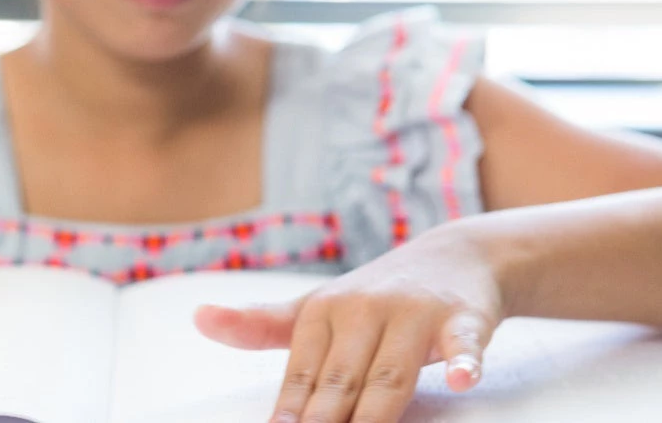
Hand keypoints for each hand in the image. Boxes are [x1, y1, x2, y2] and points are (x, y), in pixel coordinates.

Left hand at [195, 227, 504, 422]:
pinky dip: (462, 362)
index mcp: (323, 311)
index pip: (300, 376)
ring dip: (376, 411)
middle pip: (341, 381)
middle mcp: (364, 309)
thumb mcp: (316, 306)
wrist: (456, 254)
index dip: (288, 414)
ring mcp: (414, 313)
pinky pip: (463, 343)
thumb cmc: (376, 295)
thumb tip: (198, 318)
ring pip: (392, 374)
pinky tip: (458, 380)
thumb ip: (261, 324)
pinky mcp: (463, 318)